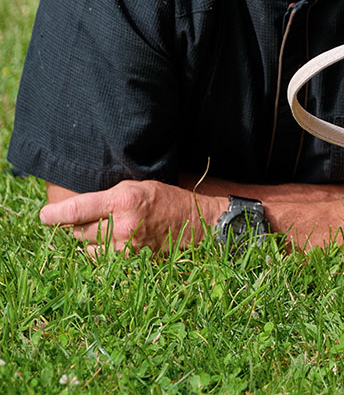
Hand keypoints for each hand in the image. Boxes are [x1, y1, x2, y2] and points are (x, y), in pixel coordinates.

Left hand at [40, 180, 215, 254]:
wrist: (195, 223)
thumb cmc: (163, 199)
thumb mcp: (135, 186)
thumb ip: (105, 197)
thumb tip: (72, 210)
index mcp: (123, 201)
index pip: (77, 210)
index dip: (54, 214)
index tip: (44, 216)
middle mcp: (122, 226)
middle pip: (78, 230)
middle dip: (78, 224)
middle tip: (94, 216)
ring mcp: (126, 247)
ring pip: (86, 247)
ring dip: (89, 240)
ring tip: (109, 228)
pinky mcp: (130, 262)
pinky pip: (100, 258)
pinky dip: (100, 251)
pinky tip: (115, 241)